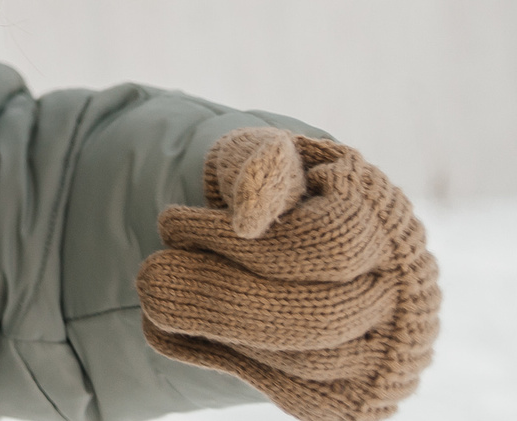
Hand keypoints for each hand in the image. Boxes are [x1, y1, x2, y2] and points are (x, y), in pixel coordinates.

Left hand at [138, 127, 438, 420]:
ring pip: (306, 360)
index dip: (244, 242)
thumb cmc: (254, 184)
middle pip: (318, 314)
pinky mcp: (356, 391)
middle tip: (145, 275)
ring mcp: (387, 346)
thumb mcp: (249, 153)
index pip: (327, 242)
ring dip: (216, 331)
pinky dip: (223, 361)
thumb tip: (252, 216)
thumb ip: (256, 167)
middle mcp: (402, 287)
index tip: (169, 224)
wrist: (259, 239)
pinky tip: (166, 332)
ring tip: (150, 296)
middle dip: (217, 295)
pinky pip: (298, 393)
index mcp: (381, 213)